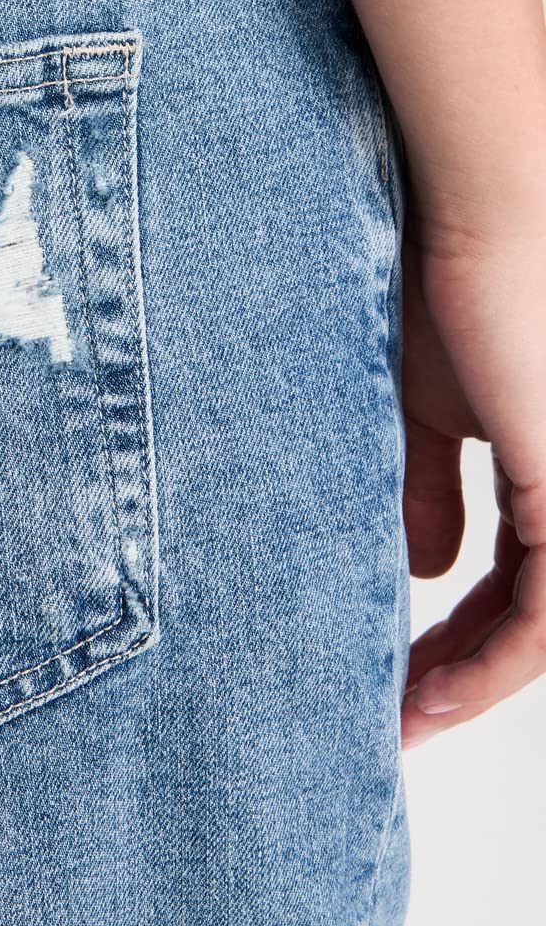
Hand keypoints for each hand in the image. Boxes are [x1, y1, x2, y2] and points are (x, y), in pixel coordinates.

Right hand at [399, 202, 545, 747]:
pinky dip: (489, 667)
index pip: (517, 574)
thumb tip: (422, 568)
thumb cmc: (442, 276)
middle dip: (464, 671)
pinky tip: (430, 690)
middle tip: (395, 711)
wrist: (477, 210)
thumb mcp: (422, 407)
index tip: (397, 670)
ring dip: (472, 684)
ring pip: (544, 629)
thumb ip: (427, 488)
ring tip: (401, 716)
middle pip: (534, 613)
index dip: (462, 633)